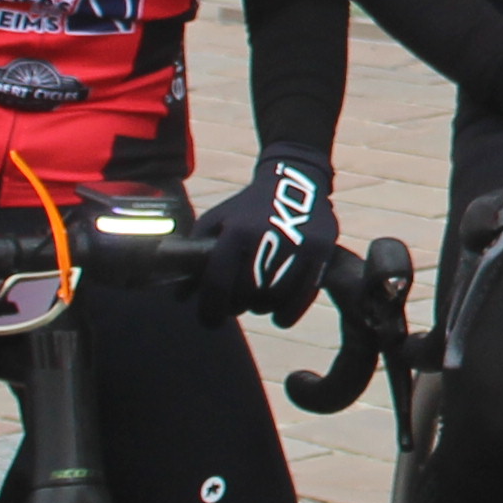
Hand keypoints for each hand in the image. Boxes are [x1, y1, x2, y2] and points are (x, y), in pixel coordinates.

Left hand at [196, 149, 336, 318]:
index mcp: (237, 230)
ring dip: (261, 308)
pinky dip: (287, 314)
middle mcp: (268, 237)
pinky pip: (301, 299)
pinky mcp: (321, 253)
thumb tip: (180, 297)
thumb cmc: (248, 208)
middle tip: (234, 305)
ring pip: (273, 299)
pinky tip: (278, 314)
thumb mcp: (217, 222)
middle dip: (236, 307)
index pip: (218, 282)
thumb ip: (195, 258)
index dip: (210, 309)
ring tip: (257, 300)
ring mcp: (298, 246)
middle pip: (246, 295)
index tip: (209, 320)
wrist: (295, 182)